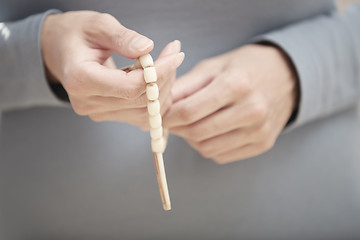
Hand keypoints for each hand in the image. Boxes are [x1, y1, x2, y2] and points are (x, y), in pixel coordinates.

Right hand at [41, 11, 183, 126]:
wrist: (61, 51)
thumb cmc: (77, 34)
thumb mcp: (97, 25)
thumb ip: (122, 37)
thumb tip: (147, 48)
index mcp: (81, 79)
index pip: (131, 87)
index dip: (159, 73)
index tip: (176, 54)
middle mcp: (88, 102)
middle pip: (140, 101)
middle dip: (165, 78)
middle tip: (174, 54)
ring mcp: (97, 112)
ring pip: (145, 111)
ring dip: (163, 88)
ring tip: (165, 63)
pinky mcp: (107, 115)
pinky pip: (141, 115)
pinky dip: (155, 98)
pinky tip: (157, 79)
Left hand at [163, 44, 298, 163]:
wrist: (286, 76)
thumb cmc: (245, 67)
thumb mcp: (214, 66)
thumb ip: (185, 86)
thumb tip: (159, 106)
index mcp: (237, 84)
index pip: (189, 111)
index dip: (168, 117)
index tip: (160, 115)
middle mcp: (251, 110)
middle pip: (197, 132)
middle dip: (177, 129)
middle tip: (172, 121)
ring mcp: (259, 131)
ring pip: (207, 149)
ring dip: (191, 139)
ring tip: (192, 124)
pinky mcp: (262, 144)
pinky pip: (221, 156)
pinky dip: (208, 146)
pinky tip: (210, 131)